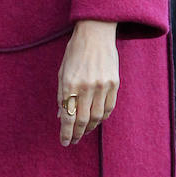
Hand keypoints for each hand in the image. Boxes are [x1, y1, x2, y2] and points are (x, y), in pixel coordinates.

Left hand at [57, 20, 118, 146]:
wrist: (95, 34)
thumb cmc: (75, 52)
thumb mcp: (62, 72)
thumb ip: (61, 95)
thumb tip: (61, 116)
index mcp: (70, 84)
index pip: (68, 117)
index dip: (66, 133)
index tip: (65, 142)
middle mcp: (87, 87)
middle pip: (83, 120)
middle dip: (77, 134)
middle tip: (74, 141)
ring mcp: (102, 85)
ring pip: (97, 116)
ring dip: (90, 127)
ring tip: (84, 131)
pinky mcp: (114, 83)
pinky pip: (109, 107)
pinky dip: (102, 117)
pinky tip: (96, 120)